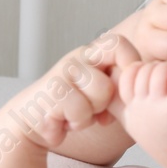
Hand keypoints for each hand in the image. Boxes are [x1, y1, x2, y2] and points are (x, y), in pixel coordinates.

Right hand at [20, 33, 140, 150]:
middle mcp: (78, 57)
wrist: (31, 120)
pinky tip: (63, 120)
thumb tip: (135, 93)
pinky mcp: (52, 90)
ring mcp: (64, 71)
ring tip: (76, 114)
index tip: (124, 90)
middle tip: (95, 107)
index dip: (130, 65)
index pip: (120, 44)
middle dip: (109, 98)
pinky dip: (76, 123)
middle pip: (115, 68)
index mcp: (92, 54)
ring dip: (92, 112)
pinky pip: (82, 111)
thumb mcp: (98, 95)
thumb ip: (118, 90)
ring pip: (102, 92)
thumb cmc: (70, 107)